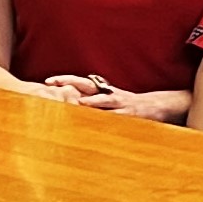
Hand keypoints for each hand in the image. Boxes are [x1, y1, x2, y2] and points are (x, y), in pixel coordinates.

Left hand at [42, 76, 190, 122]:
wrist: (156, 106)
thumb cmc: (128, 106)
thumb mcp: (109, 102)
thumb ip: (92, 103)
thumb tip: (71, 107)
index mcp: (102, 90)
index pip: (79, 82)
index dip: (64, 80)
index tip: (47, 81)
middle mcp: (108, 93)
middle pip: (85, 84)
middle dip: (69, 82)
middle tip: (51, 83)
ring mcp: (120, 102)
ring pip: (103, 99)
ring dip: (91, 101)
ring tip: (80, 103)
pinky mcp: (130, 113)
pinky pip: (119, 116)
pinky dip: (111, 118)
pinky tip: (103, 121)